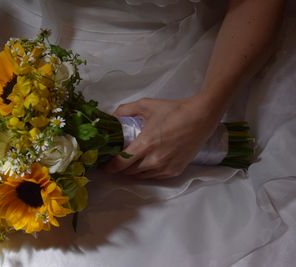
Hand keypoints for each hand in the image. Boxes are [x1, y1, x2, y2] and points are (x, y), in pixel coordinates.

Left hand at [104, 95, 220, 178]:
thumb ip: (125, 110)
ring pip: (141, 176)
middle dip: (121, 168)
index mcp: (145, 145)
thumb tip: (111, 116)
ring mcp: (165, 168)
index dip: (110, 166)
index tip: (104, 165)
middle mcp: (154, 160)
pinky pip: (154, 177)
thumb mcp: (146, 105)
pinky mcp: (174, 171)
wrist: (201, 118)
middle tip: (117, 161)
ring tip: (130, 163)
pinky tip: (146, 164)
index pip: (121, 163)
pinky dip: (147, 172)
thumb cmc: (173, 111)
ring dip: (133, 171)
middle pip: (129, 172)